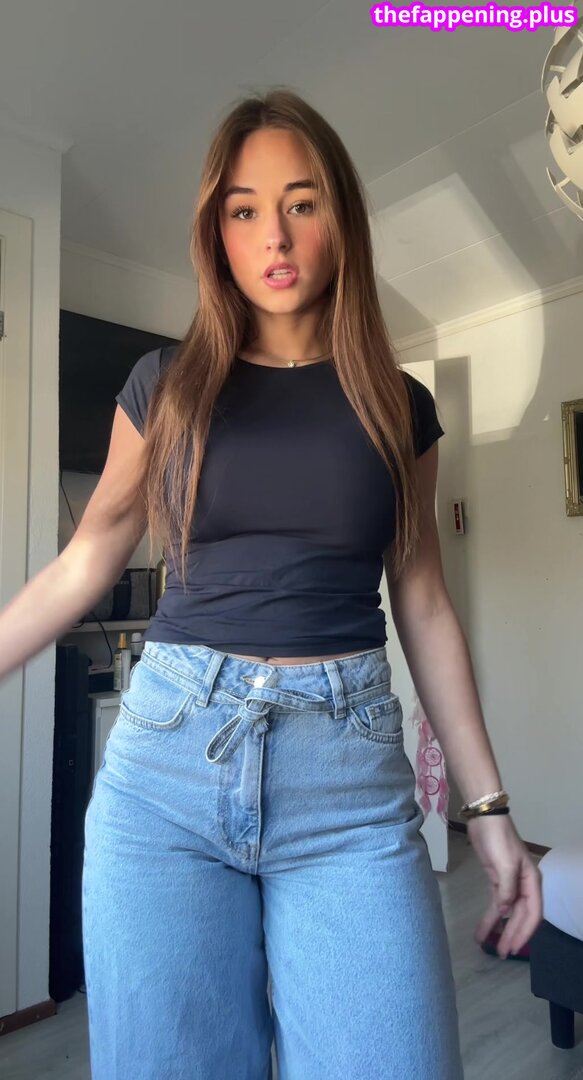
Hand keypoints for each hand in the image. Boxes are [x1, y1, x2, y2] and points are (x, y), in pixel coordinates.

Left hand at [467, 812, 543, 958]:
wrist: (485, 819)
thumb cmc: (499, 839)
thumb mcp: (504, 863)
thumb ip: (506, 890)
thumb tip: (505, 911)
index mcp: (532, 882)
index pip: (533, 914)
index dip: (524, 932)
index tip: (514, 948)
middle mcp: (524, 886)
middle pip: (520, 916)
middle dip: (511, 935)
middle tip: (501, 954)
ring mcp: (511, 884)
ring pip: (507, 913)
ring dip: (500, 930)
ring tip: (490, 948)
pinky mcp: (497, 881)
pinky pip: (496, 905)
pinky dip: (491, 918)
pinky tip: (482, 931)